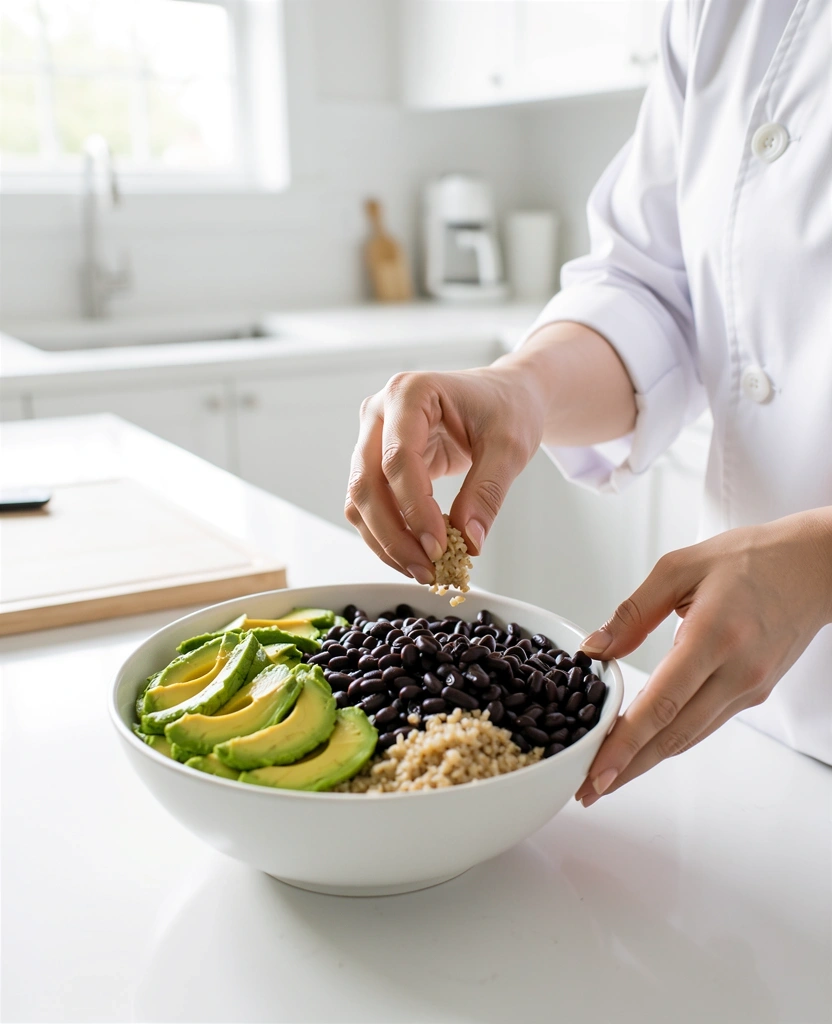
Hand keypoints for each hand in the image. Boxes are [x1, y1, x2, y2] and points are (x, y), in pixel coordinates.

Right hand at [345, 364, 544, 580]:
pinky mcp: (377, 463)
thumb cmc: (507, 407)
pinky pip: (369, 506)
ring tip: (423, 571)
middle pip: (367, 482)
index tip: (440, 547)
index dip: (415, 508)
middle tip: (427, 569)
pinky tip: (415, 557)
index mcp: (409, 393)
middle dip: (394, 535)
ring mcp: (372, 438)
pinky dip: (387, 536)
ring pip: (360, 500)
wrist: (505, 396)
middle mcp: (379, 413)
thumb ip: (487, 492)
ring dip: (386, 542)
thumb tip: (469, 541)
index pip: (398, 459)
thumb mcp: (510, 447)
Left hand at [575, 509, 831, 806]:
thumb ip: (633, 612)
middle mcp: (736, 671)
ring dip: (648, 760)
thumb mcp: (679, 568)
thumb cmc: (749, 559)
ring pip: (690, 735)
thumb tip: (595, 650)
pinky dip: (672, 738)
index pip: (662, 703)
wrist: (813, 567)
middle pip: (674, 734)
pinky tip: (645, 744)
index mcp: (714, 636)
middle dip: (628, 768)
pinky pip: (705, 722)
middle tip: (588, 790)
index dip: (626, 743)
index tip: (597, 770)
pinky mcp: (754, 692)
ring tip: (608, 775)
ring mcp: (749, 687)